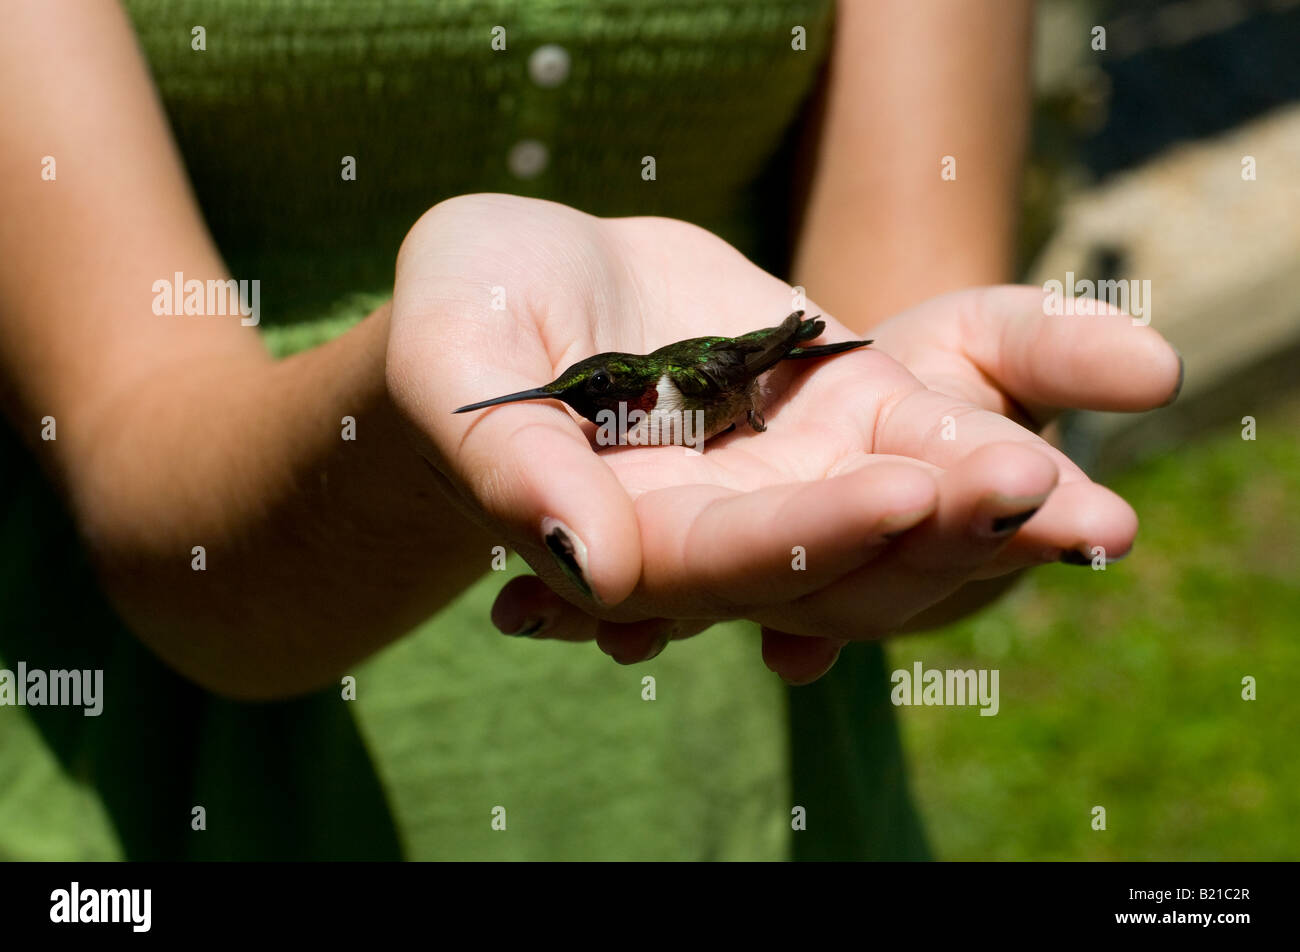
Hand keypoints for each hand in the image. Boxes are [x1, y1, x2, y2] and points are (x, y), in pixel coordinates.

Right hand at [387, 195, 1167, 676]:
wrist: (523, 276)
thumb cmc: (465, 308)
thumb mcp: (458, 356)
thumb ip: (510, 462)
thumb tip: (592, 566)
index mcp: (626, 534)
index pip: (721, 562)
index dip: (805, 537)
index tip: (897, 495)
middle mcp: (721, 523)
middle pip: (835, 555)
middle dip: (931, 533)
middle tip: (1034, 495)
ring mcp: (785, 470)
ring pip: (895, 507)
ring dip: (986, 507)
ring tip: (1084, 498)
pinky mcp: (833, 407)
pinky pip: (919, 429)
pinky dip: (986, 431)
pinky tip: (1088, 409)